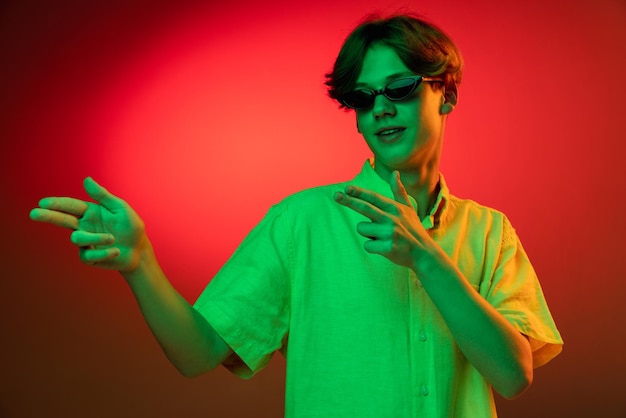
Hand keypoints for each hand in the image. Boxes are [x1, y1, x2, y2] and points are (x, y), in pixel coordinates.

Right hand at [30, 177, 148, 271]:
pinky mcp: (89, 258)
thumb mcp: (121, 209)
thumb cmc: (131, 227)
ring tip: (112, 238)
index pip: (70, 206)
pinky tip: (116, 251)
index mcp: (90, 212)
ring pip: (77, 239)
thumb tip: (86, 179)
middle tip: (33, 214)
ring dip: (96, 238)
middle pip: (62, 220)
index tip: (43, 202)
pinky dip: (103, 253)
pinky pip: (88, 256)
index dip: (57, 204)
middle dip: (48, 216)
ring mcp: (85, 243)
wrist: (139, 250)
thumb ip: (103, 196)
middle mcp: (84, 226)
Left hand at [333, 171, 434, 269]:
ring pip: (362, 229)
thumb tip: (395, 173)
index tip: (346, 188)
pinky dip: (372, 247)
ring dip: (368, 234)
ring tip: (382, 237)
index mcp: (395, 208)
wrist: (424, 253)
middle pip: (365, 208)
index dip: (359, 192)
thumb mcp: (408, 208)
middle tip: (336, 195)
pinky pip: (367, 246)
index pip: (373, 198)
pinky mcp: (388, 248)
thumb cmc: (413, 229)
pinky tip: (385, 247)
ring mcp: (390, 233)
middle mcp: (392, 218)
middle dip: (349, 201)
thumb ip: (399, 191)